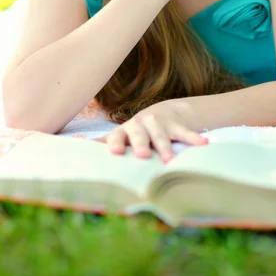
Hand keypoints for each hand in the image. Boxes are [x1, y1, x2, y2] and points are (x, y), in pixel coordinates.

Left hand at [94, 100, 208, 162]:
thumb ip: (101, 143)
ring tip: (170, 161)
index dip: (115, 143)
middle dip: (141, 144)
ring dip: (165, 147)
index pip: (117, 136)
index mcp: (124, 131)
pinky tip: (204, 145)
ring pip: (161, 135)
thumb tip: (71, 144)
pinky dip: (194, 139)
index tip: (114, 152)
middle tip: (142, 156)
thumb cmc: (134, 133)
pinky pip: (185, 132)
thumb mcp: (120, 137)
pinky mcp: (176, 125)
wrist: (161, 114)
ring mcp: (159, 124)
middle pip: (139, 134)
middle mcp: (140, 125)